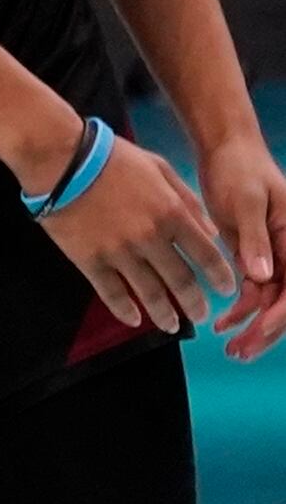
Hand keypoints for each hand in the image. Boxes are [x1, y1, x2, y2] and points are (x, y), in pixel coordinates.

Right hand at [35, 136, 234, 334]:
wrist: (60, 159)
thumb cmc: (111, 157)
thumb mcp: (158, 167)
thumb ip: (187, 199)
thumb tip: (210, 232)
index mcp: (171, 214)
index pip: (207, 256)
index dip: (220, 277)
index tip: (225, 289)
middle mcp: (150, 239)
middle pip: (181, 281)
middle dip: (195, 303)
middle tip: (200, 314)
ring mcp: (119, 253)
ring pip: (149, 294)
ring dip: (165, 314)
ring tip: (172, 325)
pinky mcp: (90, 260)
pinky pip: (111, 293)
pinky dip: (124, 310)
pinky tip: (133, 319)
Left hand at [200, 132, 285, 359]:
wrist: (224, 151)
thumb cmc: (239, 169)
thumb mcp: (245, 201)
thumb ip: (254, 239)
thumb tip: (263, 277)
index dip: (280, 315)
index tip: (259, 330)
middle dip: (266, 331)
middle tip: (240, 352)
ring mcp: (274, 257)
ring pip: (270, 303)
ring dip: (253, 326)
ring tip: (230, 347)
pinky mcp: (254, 256)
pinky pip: (254, 292)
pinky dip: (241, 309)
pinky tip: (222, 323)